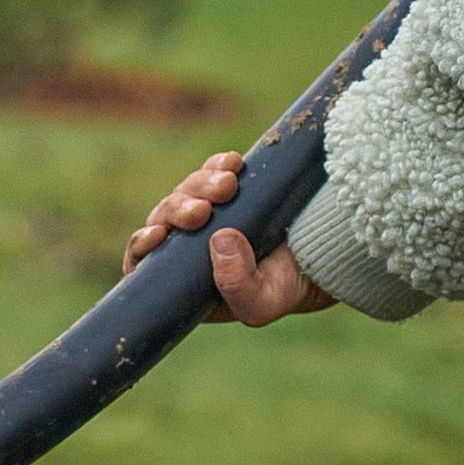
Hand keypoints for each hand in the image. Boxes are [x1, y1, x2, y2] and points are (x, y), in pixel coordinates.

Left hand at [122, 152, 334, 326]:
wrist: (321, 257)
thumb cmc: (284, 289)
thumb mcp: (263, 302)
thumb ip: (238, 287)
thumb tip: (218, 241)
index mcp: (183, 277)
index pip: (143, 261)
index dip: (142, 245)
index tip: (158, 235)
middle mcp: (190, 243)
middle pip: (166, 218)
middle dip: (180, 208)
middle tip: (206, 209)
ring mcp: (209, 212)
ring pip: (188, 190)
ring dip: (202, 184)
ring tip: (229, 184)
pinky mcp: (230, 189)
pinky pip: (214, 169)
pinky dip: (220, 164)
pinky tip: (234, 163)